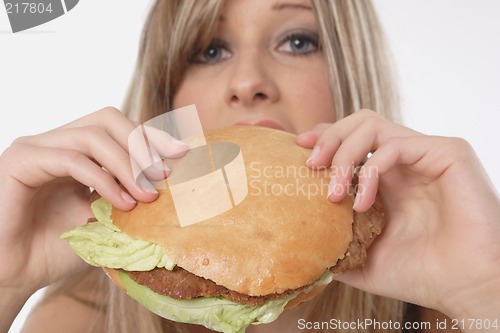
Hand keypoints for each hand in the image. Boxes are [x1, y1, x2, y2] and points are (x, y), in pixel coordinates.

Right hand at [0, 107, 186, 294]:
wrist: (16, 274)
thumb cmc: (58, 249)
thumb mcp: (106, 218)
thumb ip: (130, 197)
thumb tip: (171, 184)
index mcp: (78, 151)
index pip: (119, 127)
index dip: (151, 136)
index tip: (181, 154)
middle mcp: (57, 142)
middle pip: (108, 120)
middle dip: (142, 145)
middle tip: (164, 175)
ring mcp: (38, 147)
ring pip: (93, 136)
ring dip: (127, 165)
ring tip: (147, 196)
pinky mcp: (21, 160)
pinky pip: (71, 158)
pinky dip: (103, 178)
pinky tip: (122, 202)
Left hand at [297, 109, 499, 321]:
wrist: (464, 288)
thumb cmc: (420, 274)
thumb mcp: (364, 259)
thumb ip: (337, 245)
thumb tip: (303, 247)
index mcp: (388, 177)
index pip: (351, 138)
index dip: (324, 136)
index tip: (299, 149)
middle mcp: (406, 161)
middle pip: (359, 122)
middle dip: (328, 138)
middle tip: (310, 165)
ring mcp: (426, 154)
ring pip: (373, 125)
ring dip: (344, 153)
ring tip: (334, 192)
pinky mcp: (448, 154)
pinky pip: (396, 144)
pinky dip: (370, 169)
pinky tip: (363, 201)